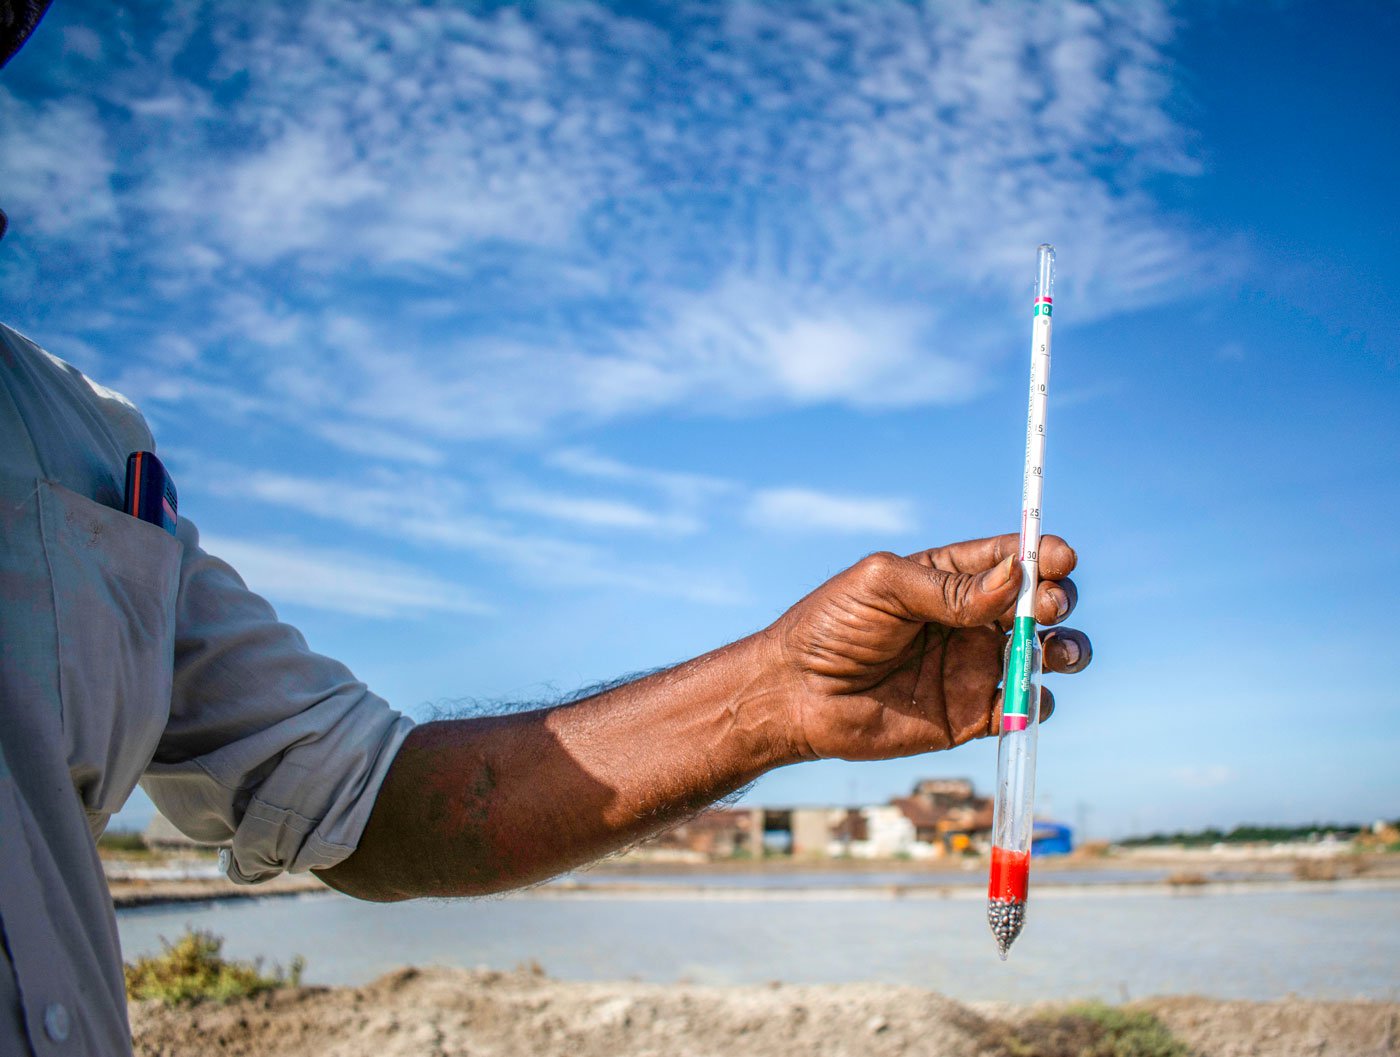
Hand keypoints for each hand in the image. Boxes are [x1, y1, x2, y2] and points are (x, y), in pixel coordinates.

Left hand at [770, 534, 1090, 760]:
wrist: (797, 695)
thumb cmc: (830, 628)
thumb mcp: (883, 587)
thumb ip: (948, 587)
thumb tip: (1014, 576)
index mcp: (948, 577)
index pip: (1010, 558)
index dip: (1042, 555)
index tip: (1058, 559)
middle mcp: (969, 619)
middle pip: (1037, 604)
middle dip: (1054, 600)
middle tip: (1044, 607)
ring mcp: (973, 666)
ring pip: (1044, 654)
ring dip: (1065, 648)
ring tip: (1057, 649)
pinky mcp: (971, 715)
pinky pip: (1022, 707)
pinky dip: (1037, 701)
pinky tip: (1024, 693)